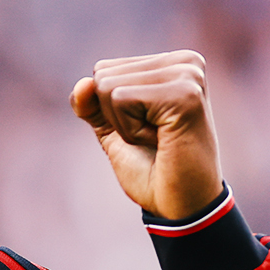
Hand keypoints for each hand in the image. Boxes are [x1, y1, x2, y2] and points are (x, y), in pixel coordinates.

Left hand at [70, 50, 223, 220]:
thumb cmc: (153, 170)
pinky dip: (130, 130)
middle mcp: (186, 62)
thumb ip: (93, 105)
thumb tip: (81, 85)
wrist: (182, 207)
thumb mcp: (115, 130)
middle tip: (154, 138)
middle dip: (116, 117)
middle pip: (103, 74)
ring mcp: (188, 75)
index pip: (104, 69)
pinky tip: (162, 140)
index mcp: (174, 63)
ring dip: (125, 126)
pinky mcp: (184, 94)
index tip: (149, 129)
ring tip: (159, 140)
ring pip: (108, 87)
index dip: (113, 111)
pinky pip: (120, 99)